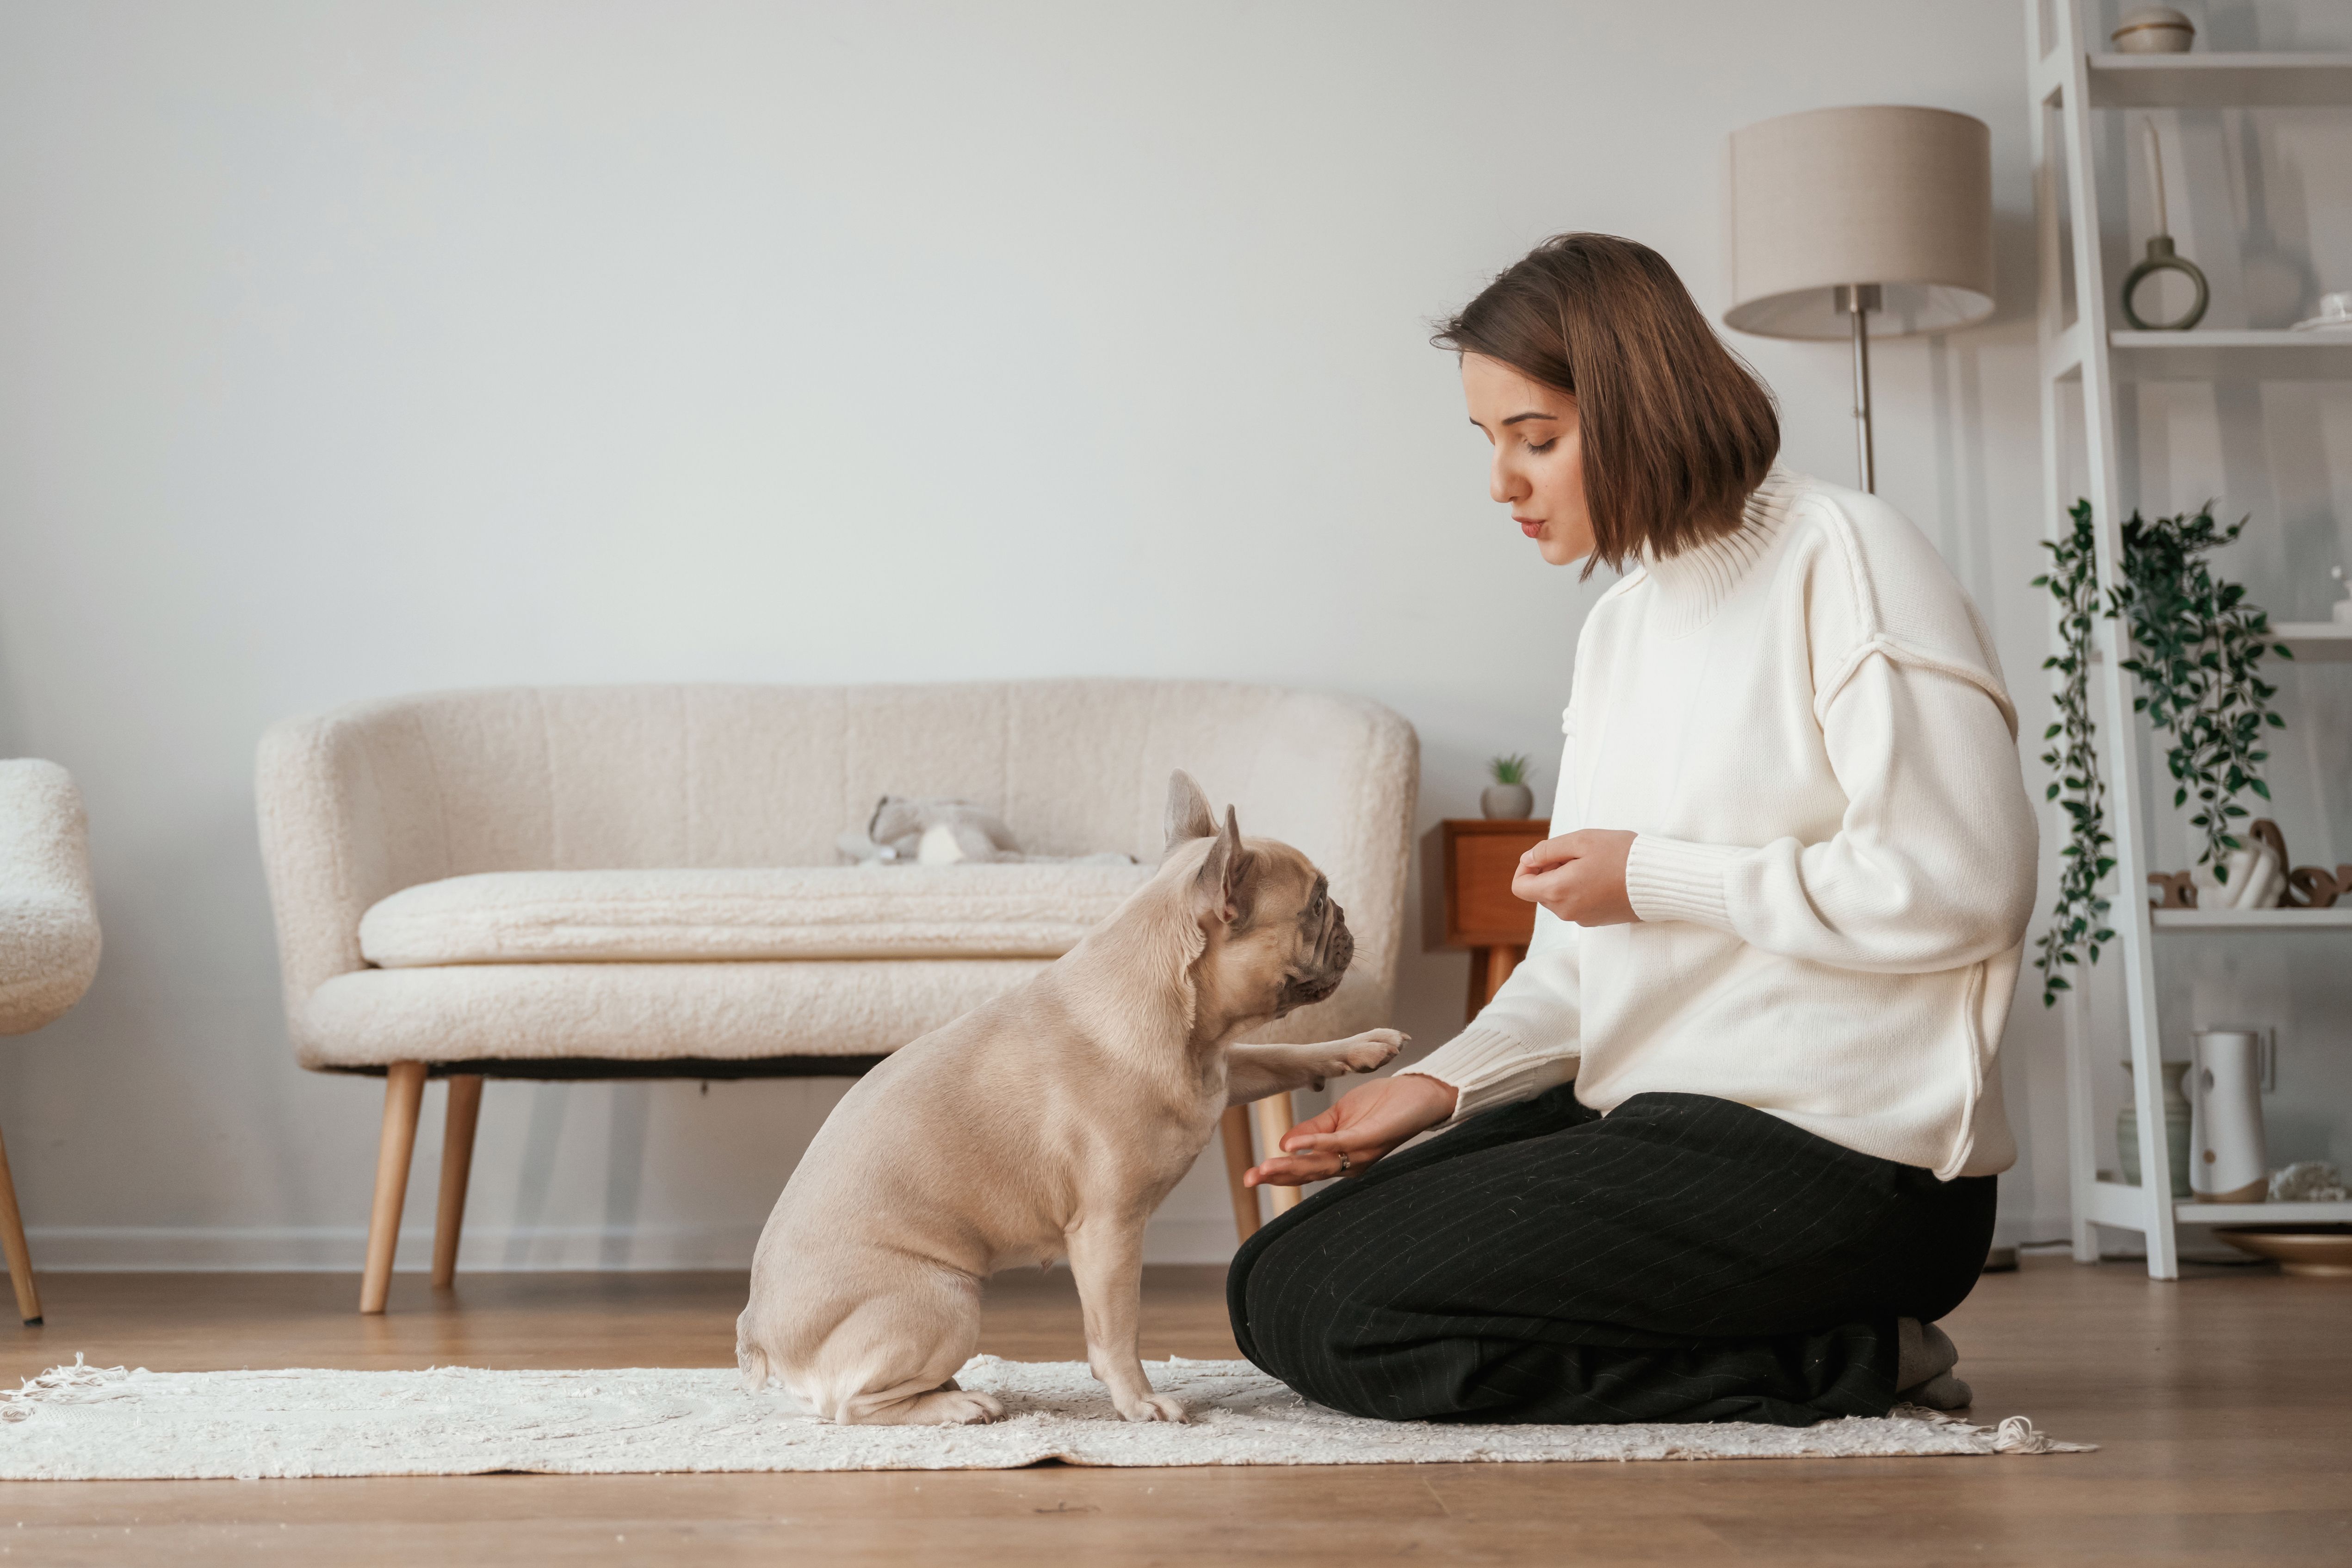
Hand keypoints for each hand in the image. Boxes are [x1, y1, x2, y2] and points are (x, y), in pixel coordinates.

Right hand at [1244, 1073, 1457, 1187]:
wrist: (1418, 1093)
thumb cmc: (1382, 1104)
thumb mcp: (1339, 1116)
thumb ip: (1313, 1130)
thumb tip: (1282, 1143)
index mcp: (1341, 1159)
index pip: (1304, 1170)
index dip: (1277, 1173)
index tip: (1250, 1176)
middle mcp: (1350, 1164)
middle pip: (1308, 1174)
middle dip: (1277, 1177)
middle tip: (1249, 1180)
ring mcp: (1360, 1154)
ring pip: (1319, 1165)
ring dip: (1290, 1167)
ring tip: (1265, 1168)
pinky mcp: (1369, 1139)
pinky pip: (1338, 1144)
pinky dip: (1314, 1144)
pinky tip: (1292, 1144)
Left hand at [1512, 829, 1638, 925]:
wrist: (1659, 879)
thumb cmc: (1622, 855)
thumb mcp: (1581, 841)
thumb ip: (1547, 850)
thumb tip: (1528, 859)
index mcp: (1558, 891)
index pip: (1520, 887)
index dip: (1525, 868)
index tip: (1544, 856)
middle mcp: (1566, 911)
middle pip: (1539, 892)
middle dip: (1548, 871)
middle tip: (1575, 855)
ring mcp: (1582, 919)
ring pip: (1558, 898)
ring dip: (1565, 879)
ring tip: (1591, 864)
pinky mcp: (1597, 921)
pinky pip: (1576, 904)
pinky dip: (1579, 890)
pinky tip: (1601, 876)